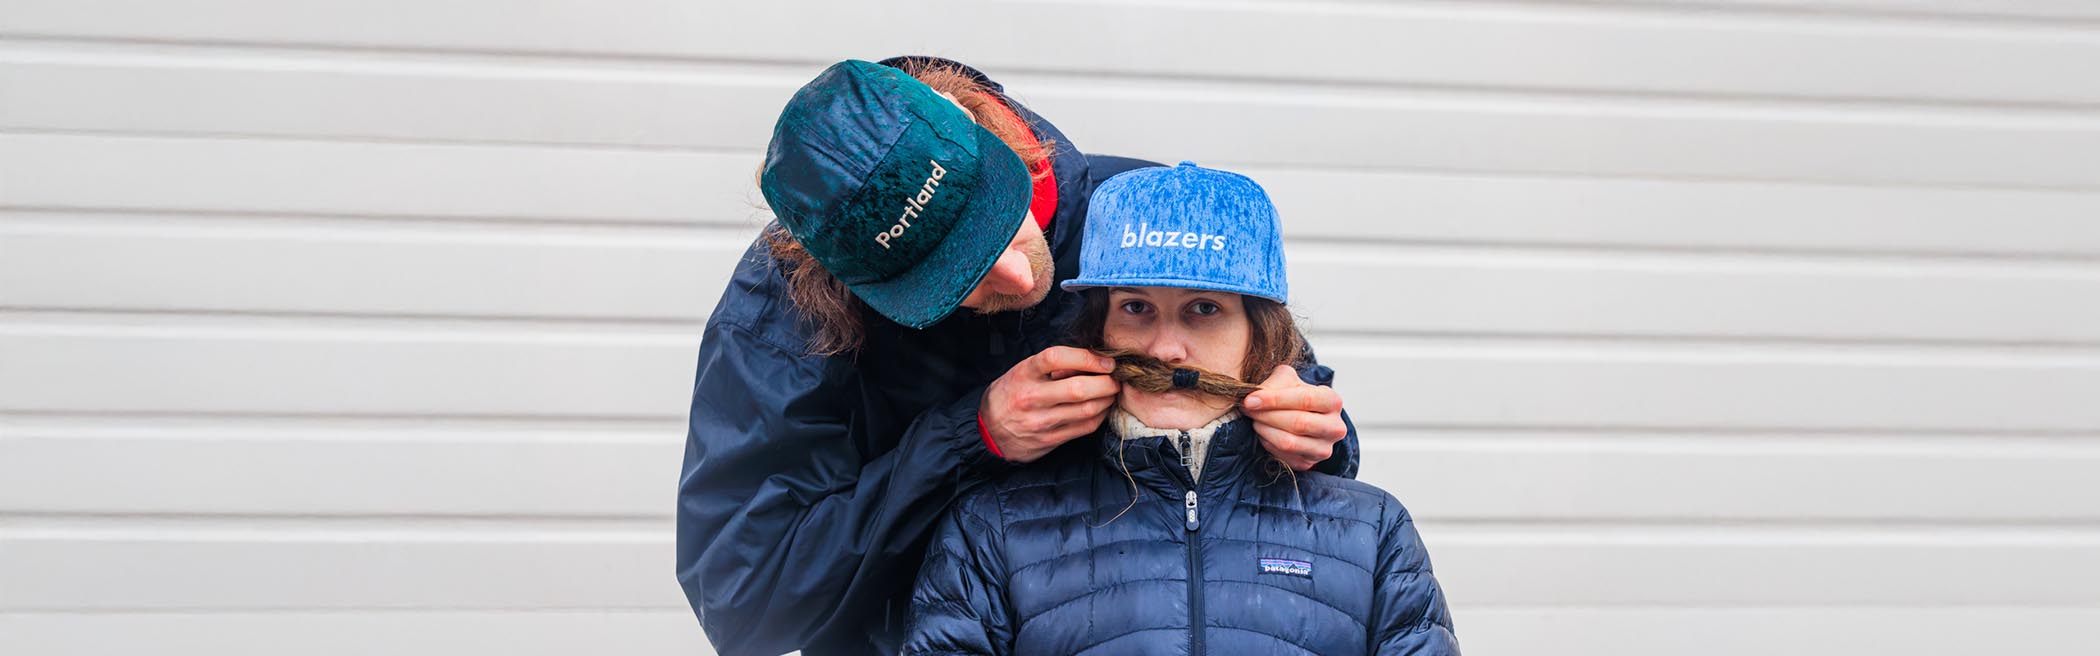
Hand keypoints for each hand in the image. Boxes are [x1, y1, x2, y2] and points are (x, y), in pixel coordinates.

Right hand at [980, 346, 1120, 462]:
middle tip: (1116, 378)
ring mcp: (1042, 421)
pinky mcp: (1051, 439)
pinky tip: (1102, 408)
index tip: (1106, 361)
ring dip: (1107, 399)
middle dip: (1107, 382)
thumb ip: (1053, 366)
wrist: (988, 431)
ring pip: (1087, 409)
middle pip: (1079, 389)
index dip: (1087, 357)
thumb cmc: (1010, 394)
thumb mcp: (1023, 372)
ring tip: (1111, 392)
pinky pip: (1085, 427)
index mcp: (1024, 373)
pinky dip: (1100, 415)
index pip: (1056, 358)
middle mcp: (1032, 397)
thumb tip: (1092, 359)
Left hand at [1243, 365, 1346, 470]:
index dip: (1274, 399)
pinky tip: (1263, 432)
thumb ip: (1274, 383)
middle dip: (1267, 415)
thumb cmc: (1292, 394)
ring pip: (1289, 443)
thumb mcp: (1287, 379)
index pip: (1305, 399)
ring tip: (1254, 420)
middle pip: (1298, 423)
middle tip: (1248, 409)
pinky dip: (1268, 443)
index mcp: (1333, 401)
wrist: (1300, 416)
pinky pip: (1283, 456)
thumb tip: (1254, 397)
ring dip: (1265, 430)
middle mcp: (1335, 427)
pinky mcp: (1310, 463)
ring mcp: (1324, 449)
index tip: (1249, 400)